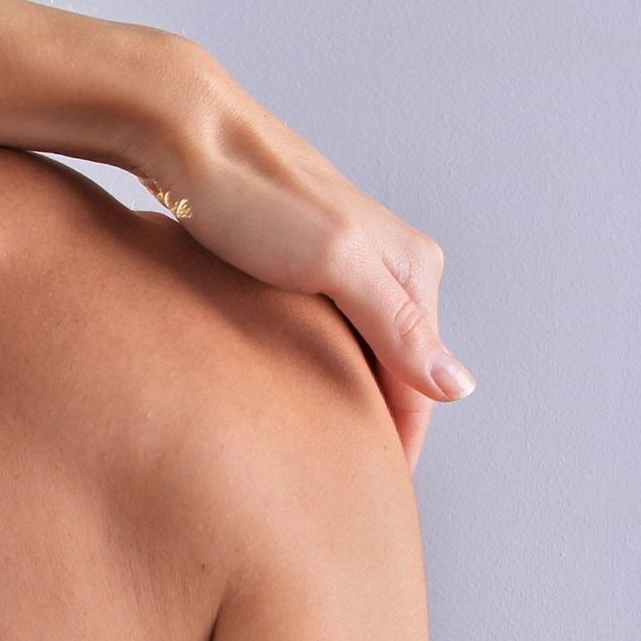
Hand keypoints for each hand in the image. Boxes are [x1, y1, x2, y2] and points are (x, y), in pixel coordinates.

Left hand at [126, 38, 472, 468]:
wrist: (180, 132)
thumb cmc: (247, 197)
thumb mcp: (331, 261)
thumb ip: (396, 323)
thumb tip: (460, 388)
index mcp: (412, 268)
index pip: (421, 384)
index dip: (396, 447)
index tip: (370, 509)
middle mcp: (390, 260)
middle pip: (392, 369)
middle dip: (370, 430)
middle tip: (333, 500)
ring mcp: (343, 258)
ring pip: (353, 352)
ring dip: (336, 402)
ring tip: (304, 463)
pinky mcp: (296, 256)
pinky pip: (316, 331)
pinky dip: (305, 371)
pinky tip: (274, 400)